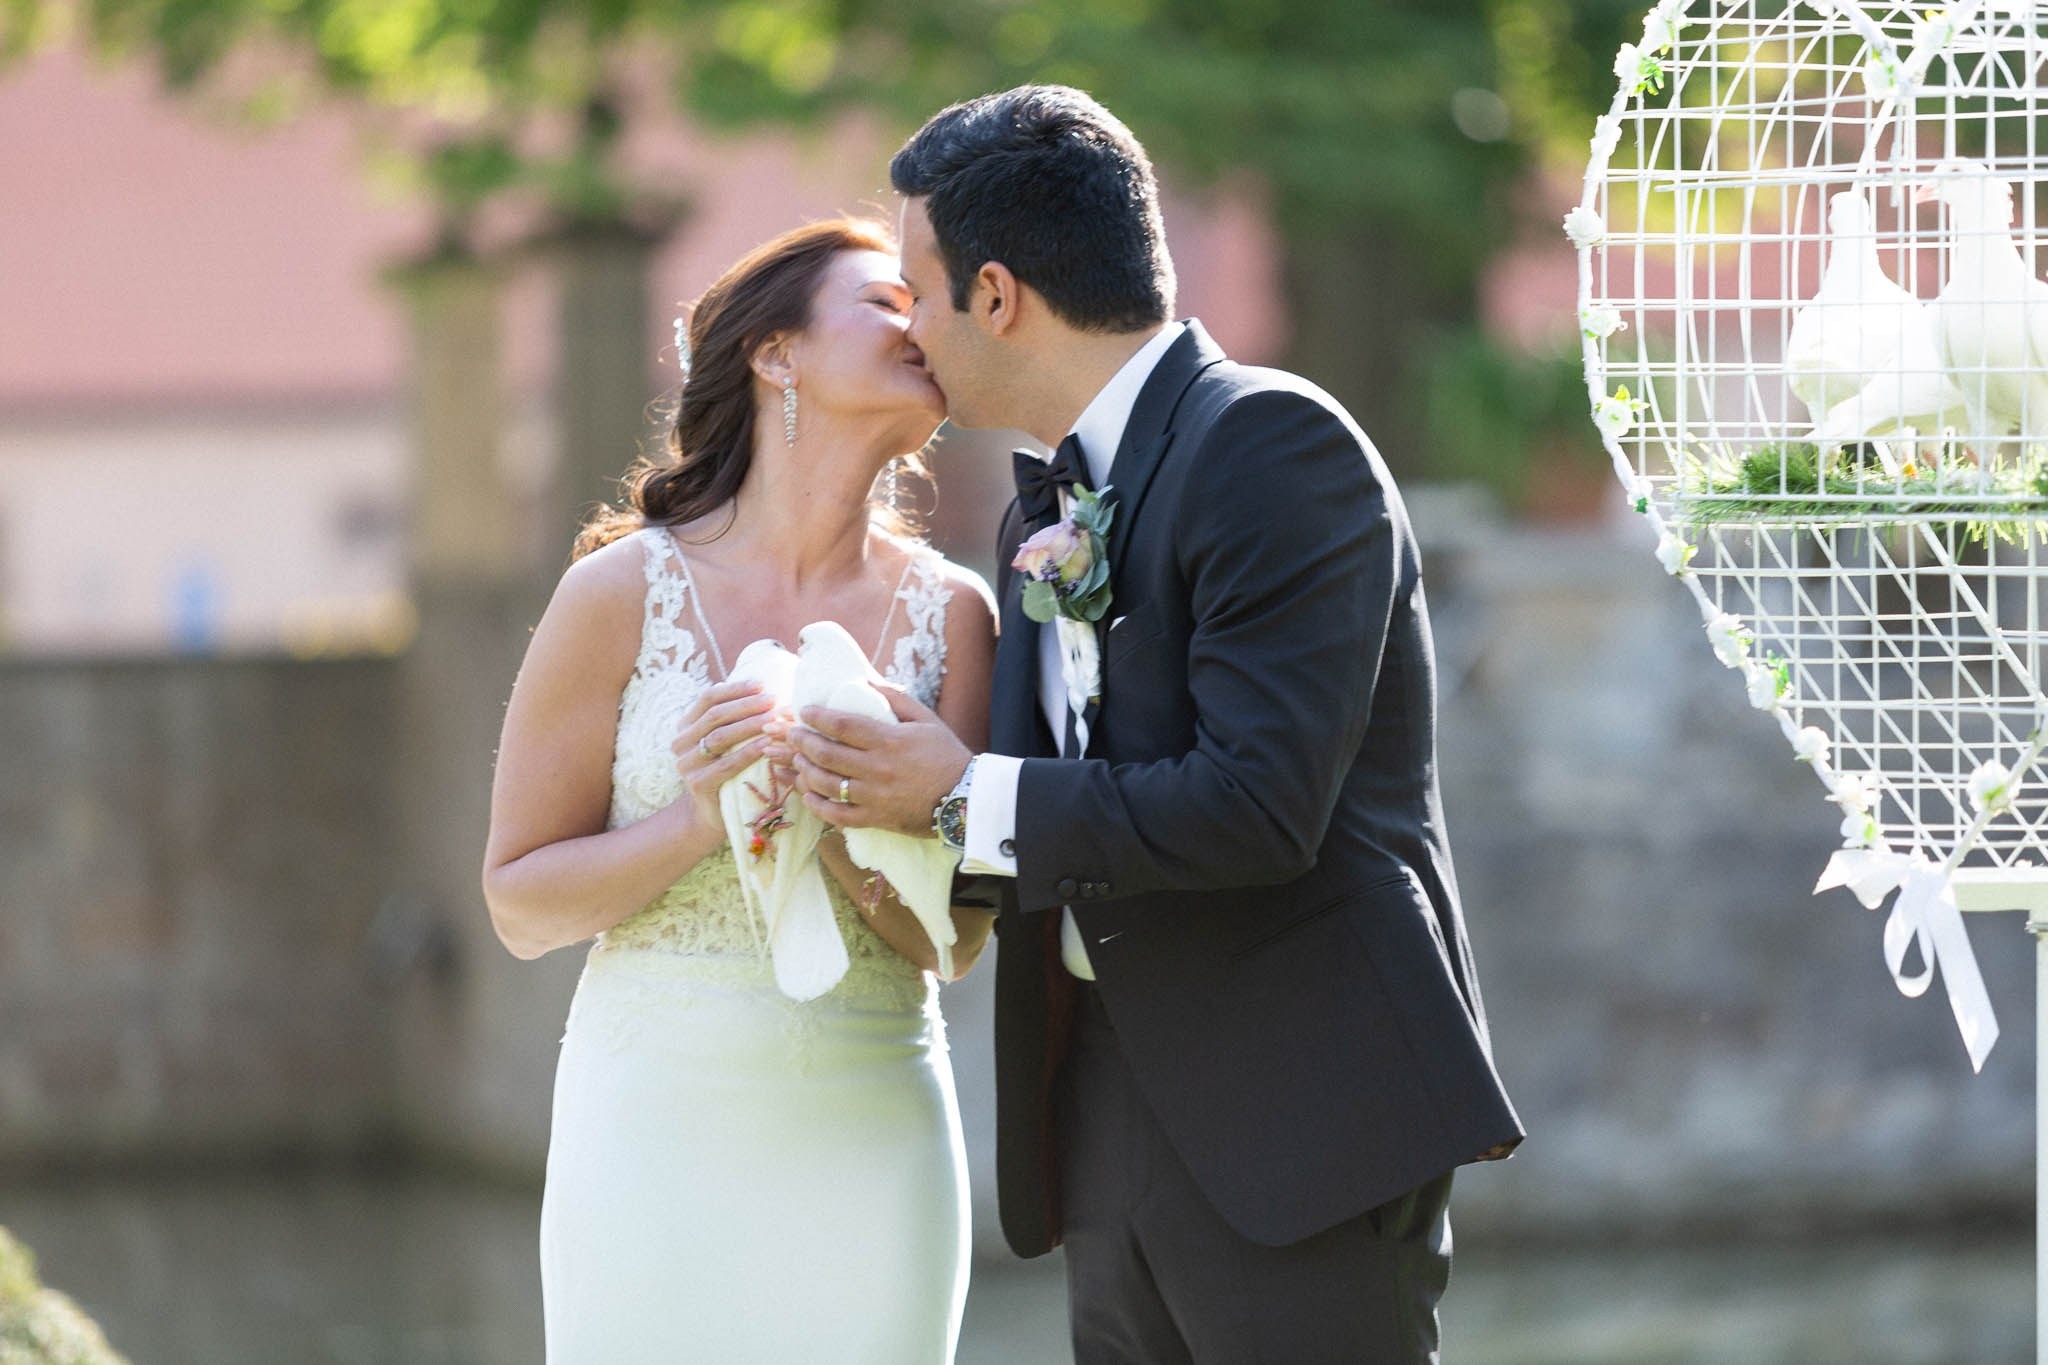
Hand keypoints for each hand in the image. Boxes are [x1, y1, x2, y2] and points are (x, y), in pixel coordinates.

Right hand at [671, 680, 778, 830]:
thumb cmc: (727, 770)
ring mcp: (685, 764)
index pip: (708, 699)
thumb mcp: (728, 741)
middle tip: (773, 700)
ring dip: (749, 725)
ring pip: (719, 737)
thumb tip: (759, 686)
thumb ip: (734, 717)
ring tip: (774, 718)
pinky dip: (748, 752)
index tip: (761, 684)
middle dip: (746, 705)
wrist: (713, 812)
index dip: (735, 689)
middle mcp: (680, 742)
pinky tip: (767, 743)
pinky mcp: (697, 784)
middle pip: (715, 715)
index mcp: (685, 726)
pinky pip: (726, 764)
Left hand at [788, 684, 971, 836]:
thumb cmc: (946, 755)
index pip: (843, 725)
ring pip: (826, 784)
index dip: (818, 717)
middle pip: (827, 754)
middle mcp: (877, 768)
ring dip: (804, 770)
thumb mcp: (926, 719)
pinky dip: (818, 806)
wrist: (966, 799)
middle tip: (791, 734)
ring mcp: (874, 796)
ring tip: (797, 760)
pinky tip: (807, 795)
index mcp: (889, 741)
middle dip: (802, 741)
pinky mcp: (875, 818)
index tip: (805, 711)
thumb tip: (867, 682)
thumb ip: (895, 699)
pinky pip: (837, 815)